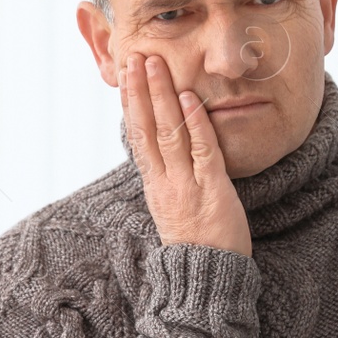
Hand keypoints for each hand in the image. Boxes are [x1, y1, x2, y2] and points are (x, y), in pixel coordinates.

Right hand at [122, 53, 251, 256]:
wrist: (207, 280)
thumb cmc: (195, 245)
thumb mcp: (173, 207)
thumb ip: (168, 178)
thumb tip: (163, 153)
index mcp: (154, 185)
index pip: (136, 136)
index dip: (130, 104)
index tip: (126, 75)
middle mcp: (164, 182)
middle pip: (146, 128)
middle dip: (139, 90)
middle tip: (134, 56)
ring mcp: (185, 186)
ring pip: (168, 133)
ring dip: (160, 96)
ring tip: (154, 65)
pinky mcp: (211, 191)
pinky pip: (202, 151)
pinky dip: (194, 123)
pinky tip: (188, 98)